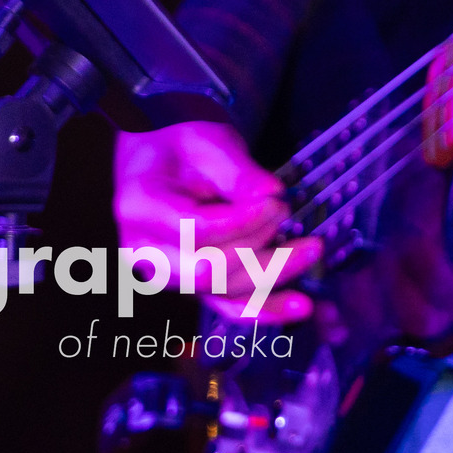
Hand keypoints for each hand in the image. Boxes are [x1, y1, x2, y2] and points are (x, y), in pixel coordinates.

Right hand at [112, 120, 323, 321]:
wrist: (158, 164)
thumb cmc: (179, 149)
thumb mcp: (205, 143)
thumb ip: (236, 170)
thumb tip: (273, 194)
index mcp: (141, 209)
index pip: (194, 230)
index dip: (241, 222)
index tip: (276, 201)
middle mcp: (146, 252)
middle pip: (208, 270)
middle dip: (257, 247)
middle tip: (286, 213)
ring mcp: (168, 274)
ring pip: (224, 290)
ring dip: (272, 274)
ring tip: (311, 250)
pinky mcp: (192, 286)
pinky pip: (228, 306)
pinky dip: (265, 309)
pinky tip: (299, 306)